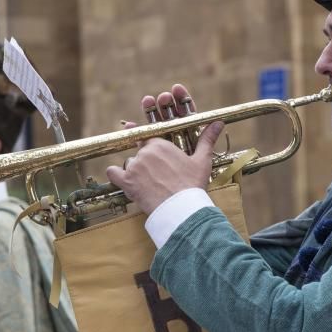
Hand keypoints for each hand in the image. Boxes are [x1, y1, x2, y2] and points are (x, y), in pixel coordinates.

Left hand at [106, 84, 223, 214]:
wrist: (182, 209)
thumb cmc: (193, 185)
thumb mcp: (202, 161)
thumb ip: (207, 139)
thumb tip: (218, 123)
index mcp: (161, 144)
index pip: (150, 140)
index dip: (153, 149)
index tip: (156, 157)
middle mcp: (145, 152)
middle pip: (141, 152)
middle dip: (147, 163)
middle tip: (158, 177)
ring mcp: (134, 166)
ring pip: (130, 164)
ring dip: (136, 172)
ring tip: (149, 185)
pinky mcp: (126, 181)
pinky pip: (113, 173)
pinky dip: (116, 175)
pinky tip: (122, 180)